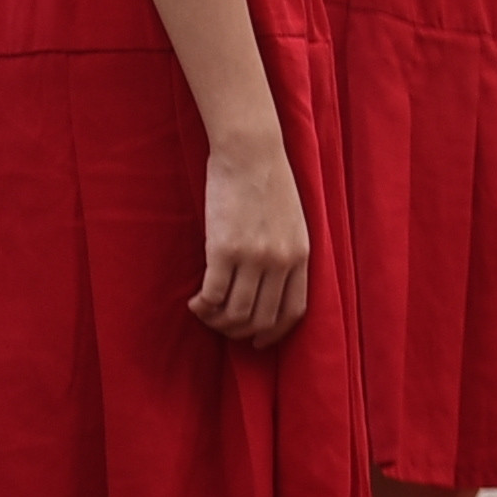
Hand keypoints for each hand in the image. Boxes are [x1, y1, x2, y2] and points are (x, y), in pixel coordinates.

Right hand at [191, 131, 310, 345]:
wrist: (251, 154)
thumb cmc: (269, 184)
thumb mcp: (294, 223)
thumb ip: (287, 254)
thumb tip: (272, 285)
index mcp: (301, 256)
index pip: (294, 311)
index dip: (274, 333)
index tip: (258, 342)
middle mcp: (281, 261)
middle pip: (262, 318)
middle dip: (240, 332)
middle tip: (222, 326)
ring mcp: (253, 256)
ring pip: (236, 313)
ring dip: (217, 322)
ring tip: (205, 312)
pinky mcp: (224, 249)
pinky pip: (213, 295)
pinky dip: (202, 306)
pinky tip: (195, 301)